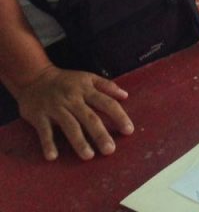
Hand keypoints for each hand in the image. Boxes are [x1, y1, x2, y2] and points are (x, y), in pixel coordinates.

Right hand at [15, 65, 132, 160]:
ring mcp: (56, 108)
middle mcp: (73, 99)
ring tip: (89, 156)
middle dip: (100, 134)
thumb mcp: (87, 77)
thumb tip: (125, 95)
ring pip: (70, 126)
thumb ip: (107, 86)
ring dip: (79, 142)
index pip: (107, 103)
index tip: (128, 130)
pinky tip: (53, 156)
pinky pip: (44, 131)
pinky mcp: (39, 116)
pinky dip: (48, 144)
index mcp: (87, 90)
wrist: (34, 78)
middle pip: (89, 118)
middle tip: (110, 150)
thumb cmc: (66, 80)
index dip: (119, 116)